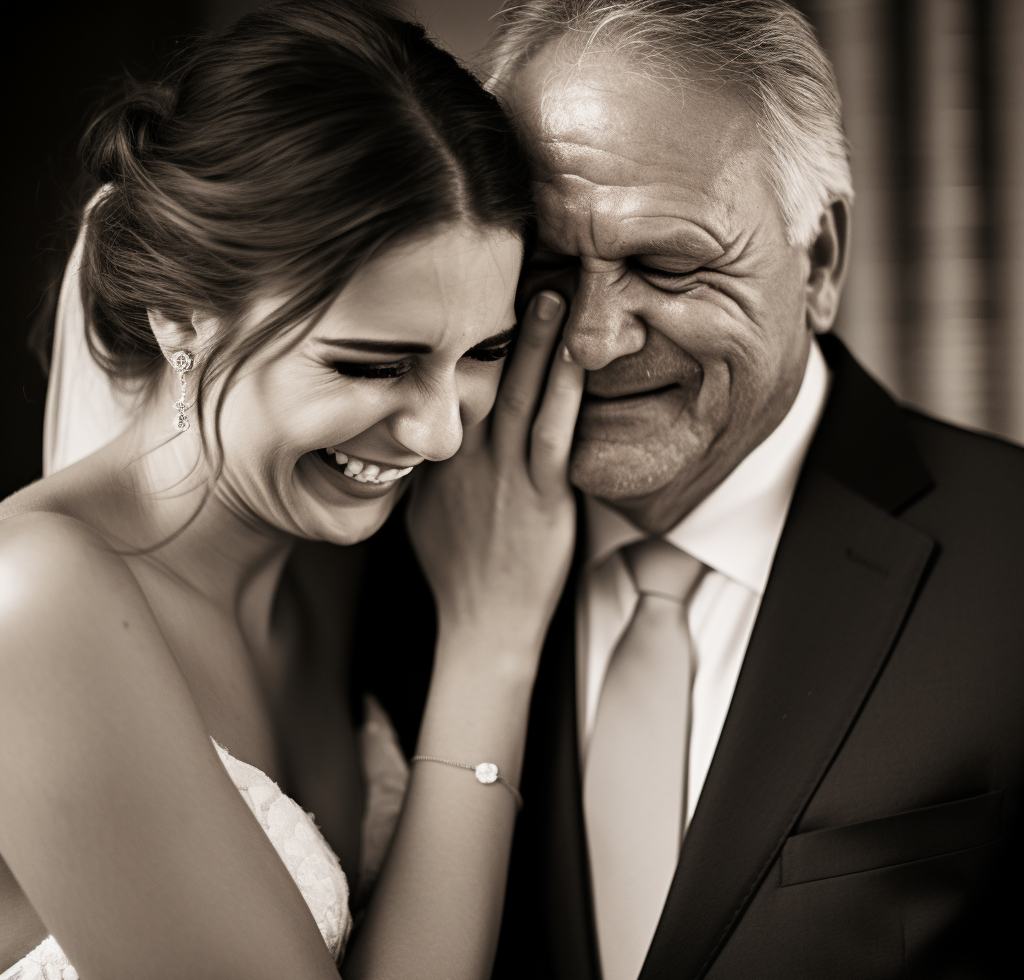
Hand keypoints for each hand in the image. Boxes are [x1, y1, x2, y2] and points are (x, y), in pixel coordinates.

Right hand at [407, 290, 583, 658]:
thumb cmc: (457, 571)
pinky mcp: (541, 494)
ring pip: (517, 394)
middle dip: (492, 322)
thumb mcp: (421, 512)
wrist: (484, 622)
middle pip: (476, 378)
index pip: (440, 387)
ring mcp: (504, 473)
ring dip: (533, 341)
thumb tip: (417, 432)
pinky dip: (565, 390)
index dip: (453, 340)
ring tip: (549, 290)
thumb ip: (422, 466)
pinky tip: (577, 355)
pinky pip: (554, 432)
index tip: (463, 299)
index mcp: (436, 459)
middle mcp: (465, 457)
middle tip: (508, 269)